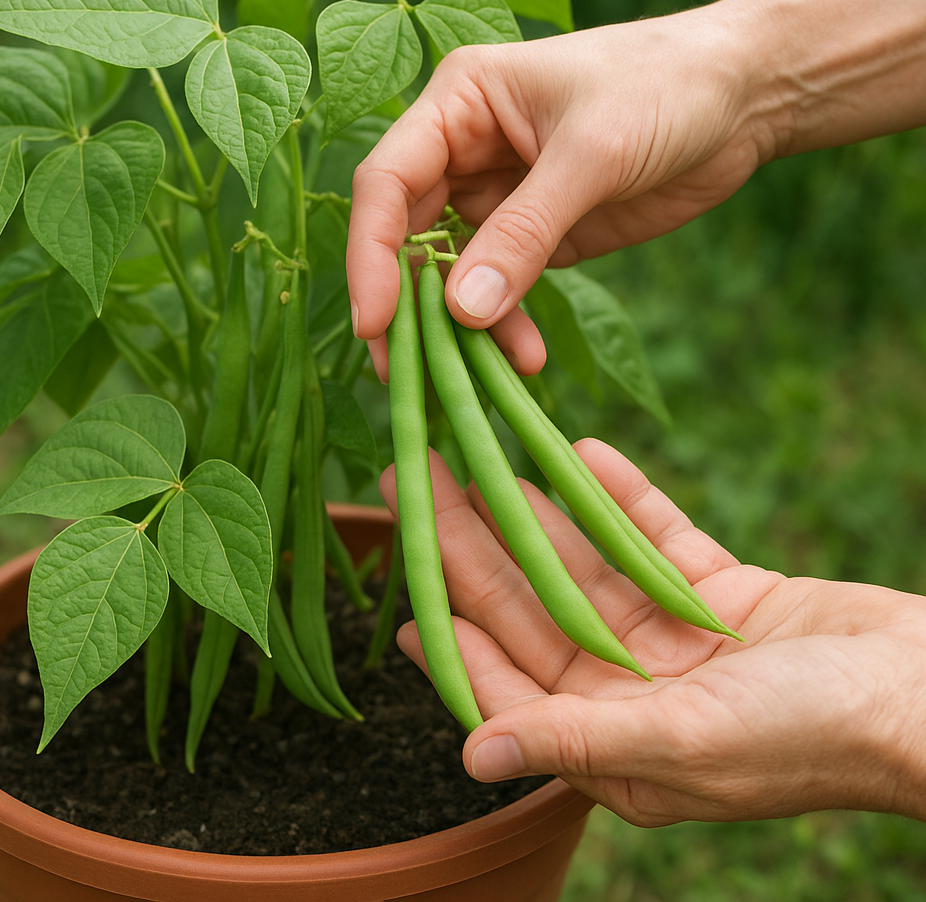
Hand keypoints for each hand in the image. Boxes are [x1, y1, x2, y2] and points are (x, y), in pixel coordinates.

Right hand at [349, 5, 774, 375]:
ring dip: (457, 326)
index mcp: (458, 104)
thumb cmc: (665, 86)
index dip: (370, 254)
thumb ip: (524, 231)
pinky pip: (500, 291)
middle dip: (404, 304)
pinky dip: (504, 328)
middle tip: (401, 370)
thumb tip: (461, 311)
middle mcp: (463, 152)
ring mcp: (498, 199)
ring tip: (472, 376)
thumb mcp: (592, 153)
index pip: (386, 183)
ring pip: (450, 273)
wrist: (742, 98)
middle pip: (405, 236)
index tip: (374, 321)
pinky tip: (524, 357)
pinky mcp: (535, 237)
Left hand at [379, 440, 925, 825]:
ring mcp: (674, 637)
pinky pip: (651, 535)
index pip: (507, 679)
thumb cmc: (811, 734)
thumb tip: (472, 757)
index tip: (397, 580)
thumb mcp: (684, 740)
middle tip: (418, 482)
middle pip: (532, 603)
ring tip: (479, 451)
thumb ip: (573, 740)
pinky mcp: (716, 591)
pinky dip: (620, 496)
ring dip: (533, 506)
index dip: (450, 629)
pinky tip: (578, 451)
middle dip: (473, 542)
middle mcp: (631, 689)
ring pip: (580, 561)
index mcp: (612, 740)